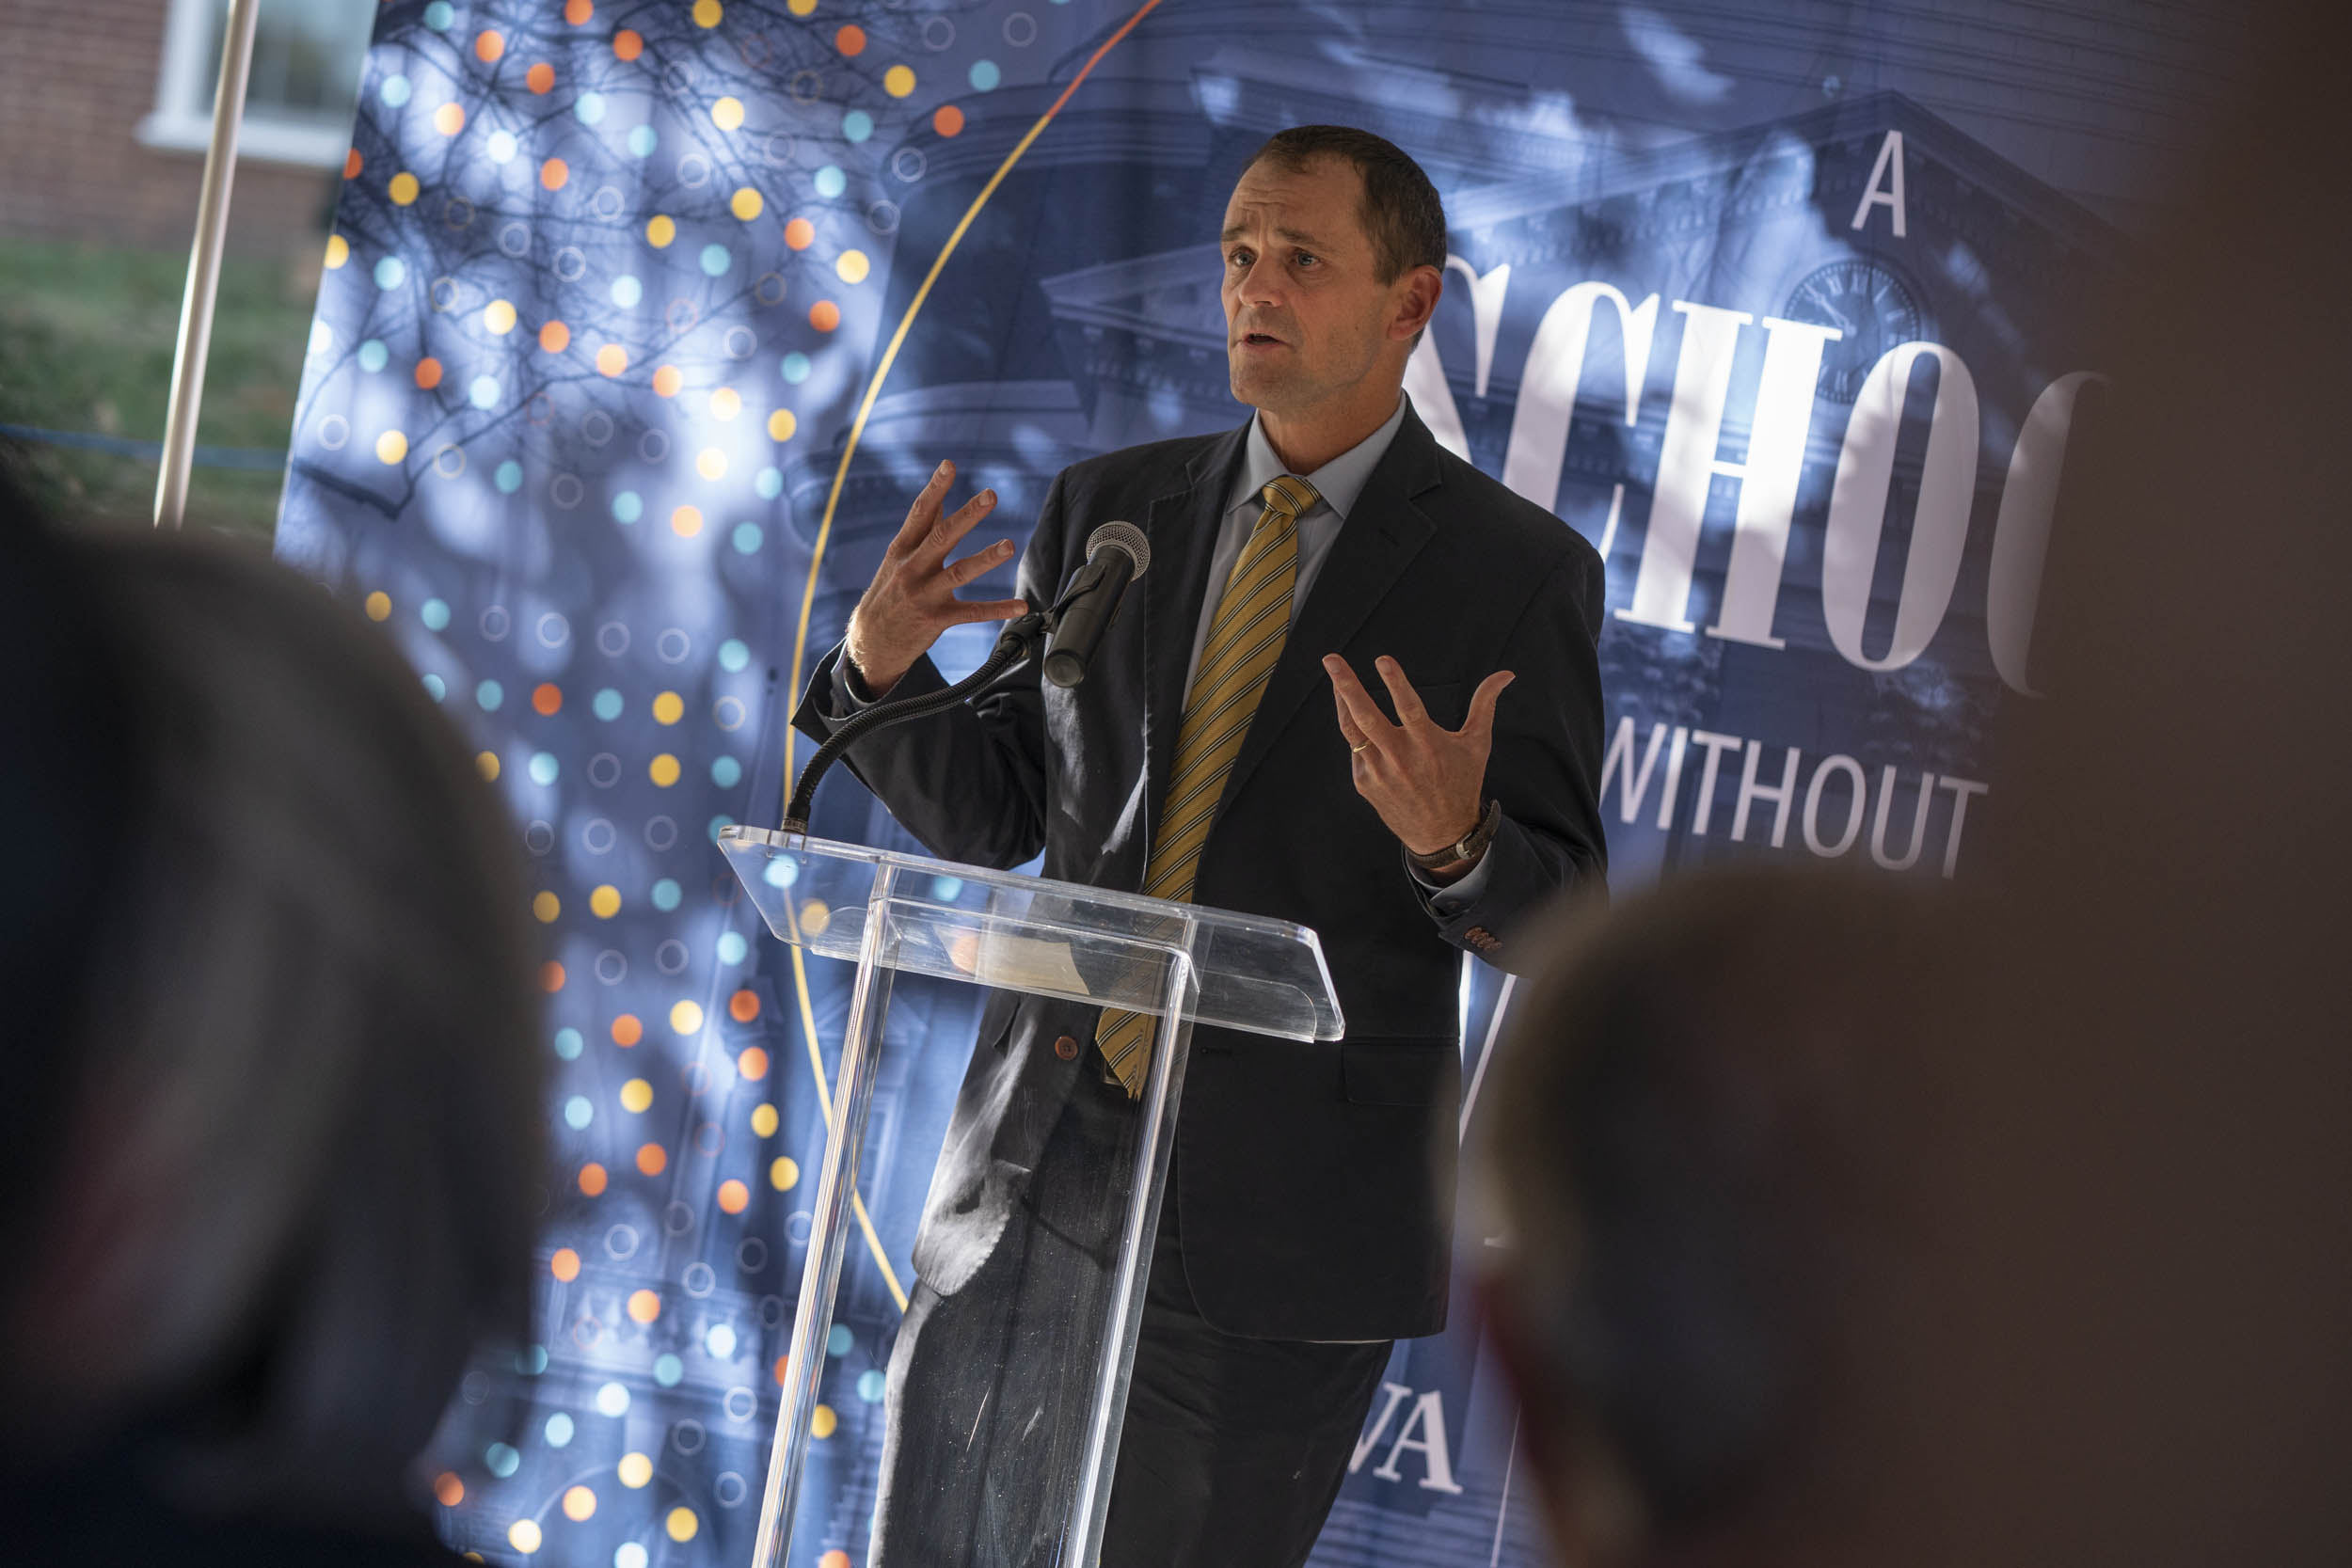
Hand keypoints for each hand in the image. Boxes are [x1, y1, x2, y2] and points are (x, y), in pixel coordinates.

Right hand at [845, 459, 1028, 695]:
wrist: (871, 641)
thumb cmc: (890, 592)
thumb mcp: (898, 559)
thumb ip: (921, 531)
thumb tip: (939, 498)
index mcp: (902, 550)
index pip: (919, 514)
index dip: (935, 489)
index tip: (949, 465)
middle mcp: (912, 569)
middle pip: (941, 537)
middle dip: (967, 515)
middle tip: (990, 495)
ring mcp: (924, 595)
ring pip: (959, 573)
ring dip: (986, 558)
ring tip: (1009, 544)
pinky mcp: (937, 619)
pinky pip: (972, 613)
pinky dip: (998, 609)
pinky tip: (1020, 606)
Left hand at [1323, 654, 1512, 859]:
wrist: (1441, 833)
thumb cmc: (1462, 781)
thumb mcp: (1477, 744)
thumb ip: (1485, 704)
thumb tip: (1506, 674)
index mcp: (1428, 745)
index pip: (1409, 707)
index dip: (1396, 682)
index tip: (1381, 659)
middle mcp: (1401, 758)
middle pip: (1366, 716)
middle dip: (1347, 686)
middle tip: (1330, 659)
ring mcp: (1379, 772)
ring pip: (1352, 730)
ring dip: (1340, 701)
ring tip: (1333, 676)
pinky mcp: (1365, 783)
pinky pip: (1356, 749)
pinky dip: (1356, 730)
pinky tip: (1354, 714)